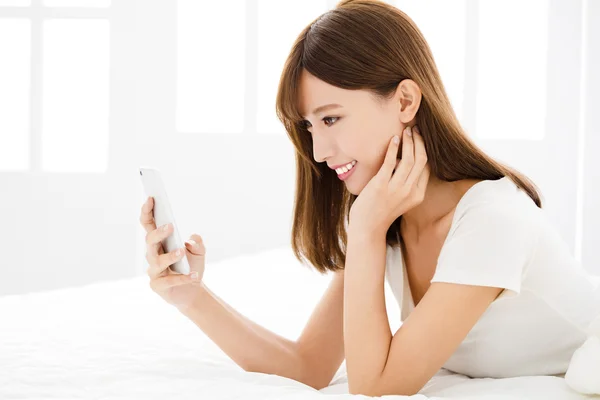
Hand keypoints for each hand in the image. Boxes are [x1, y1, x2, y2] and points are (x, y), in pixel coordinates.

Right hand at [139, 196, 206, 310]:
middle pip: (150, 241)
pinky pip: (168, 281)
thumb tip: (191, 240)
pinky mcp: (158, 286)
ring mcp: (153, 271)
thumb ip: (197, 243)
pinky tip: (194, 275)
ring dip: (170, 256)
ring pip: (157, 261)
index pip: (149, 224)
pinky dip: (182, 278)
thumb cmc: (191, 266)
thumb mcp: (199, 252)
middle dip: (158, 232)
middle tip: (171, 226)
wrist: (192, 290)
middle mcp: (153, 254)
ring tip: (182, 252)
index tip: (151, 198)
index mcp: (160, 242)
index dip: (147, 211)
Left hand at [348, 125, 429, 234]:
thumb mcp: (400, 199)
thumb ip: (406, 182)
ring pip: (409, 159)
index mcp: (417, 195)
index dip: (425, 149)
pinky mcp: (381, 185)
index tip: (420, 137)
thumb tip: (404, 159)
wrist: (367, 228)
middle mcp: (410, 191)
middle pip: (421, 160)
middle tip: (415, 129)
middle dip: (420, 141)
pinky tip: (394, 138)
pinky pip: (391, 162)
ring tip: (406, 131)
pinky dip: (394, 148)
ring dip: (409, 142)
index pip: (427, 167)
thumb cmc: (381, 211)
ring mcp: (396, 189)